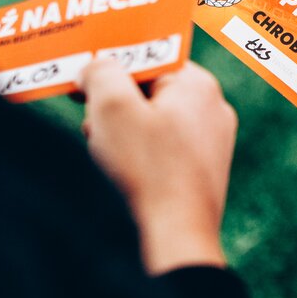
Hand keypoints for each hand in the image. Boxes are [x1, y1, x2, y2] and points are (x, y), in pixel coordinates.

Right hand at [81, 59, 236, 274]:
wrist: (173, 241)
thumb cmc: (145, 171)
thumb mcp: (111, 107)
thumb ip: (101, 71)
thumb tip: (96, 67)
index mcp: (197, 85)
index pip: (146, 57)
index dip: (111, 68)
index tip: (83, 84)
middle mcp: (213, 110)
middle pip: (148, 90)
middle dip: (113, 105)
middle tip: (94, 125)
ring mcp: (211, 145)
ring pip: (152, 123)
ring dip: (120, 134)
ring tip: (107, 156)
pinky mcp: (202, 175)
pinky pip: (162, 152)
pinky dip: (137, 158)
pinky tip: (123, 177)